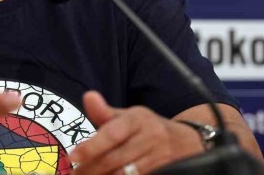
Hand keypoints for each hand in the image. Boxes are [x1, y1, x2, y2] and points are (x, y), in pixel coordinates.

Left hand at [70, 91, 202, 174]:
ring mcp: (159, 157)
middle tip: (74, 174)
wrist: (189, 142)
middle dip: (91, 169)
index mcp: (138, 119)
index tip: (74, 156)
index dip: (92, 146)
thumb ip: (105, 113)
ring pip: (126, 174)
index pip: (113, 133)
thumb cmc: (148, 128)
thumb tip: (88, 96)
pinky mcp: (164, 172)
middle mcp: (150, 137)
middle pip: (116, 158)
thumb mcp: (130, 116)